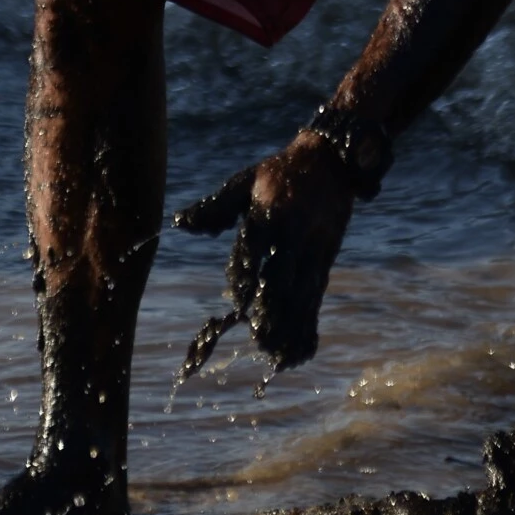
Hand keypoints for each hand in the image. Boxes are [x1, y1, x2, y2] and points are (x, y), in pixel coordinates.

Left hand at [172, 134, 359, 375]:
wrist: (333, 159)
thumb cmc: (279, 172)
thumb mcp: (246, 180)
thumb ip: (216, 206)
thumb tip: (181, 224)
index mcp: (272, 210)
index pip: (257, 246)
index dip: (248, 275)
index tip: (239, 303)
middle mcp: (296, 231)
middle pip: (284, 274)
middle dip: (273, 308)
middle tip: (259, 339)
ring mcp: (315, 247)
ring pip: (304, 291)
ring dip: (291, 324)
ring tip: (277, 354)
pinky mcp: (328, 258)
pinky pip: (318, 294)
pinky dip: (309, 323)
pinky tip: (301, 348)